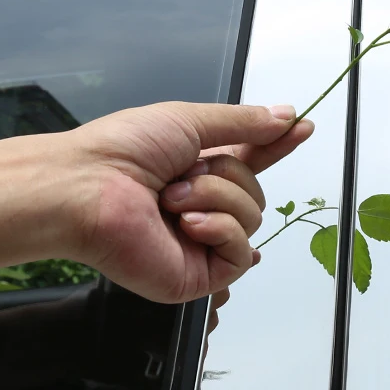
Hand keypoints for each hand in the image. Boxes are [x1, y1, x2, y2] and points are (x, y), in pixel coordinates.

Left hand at [68, 102, 313, 303]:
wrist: (85, 190)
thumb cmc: (122, 151)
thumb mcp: (188, 120)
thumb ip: (242, 123)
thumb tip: (285, 116)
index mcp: (198, 170)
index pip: (251, 160)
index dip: (277, 145)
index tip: (303, 127)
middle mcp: (203, 207)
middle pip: (257, 192)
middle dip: (227, 177)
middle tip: (181, 176)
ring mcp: (202, 242)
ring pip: (253, 219)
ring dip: (216, 199)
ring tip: (171, 200)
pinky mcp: (199, 274)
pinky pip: (239, 253)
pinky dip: (219, 230)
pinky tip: (187, 225)